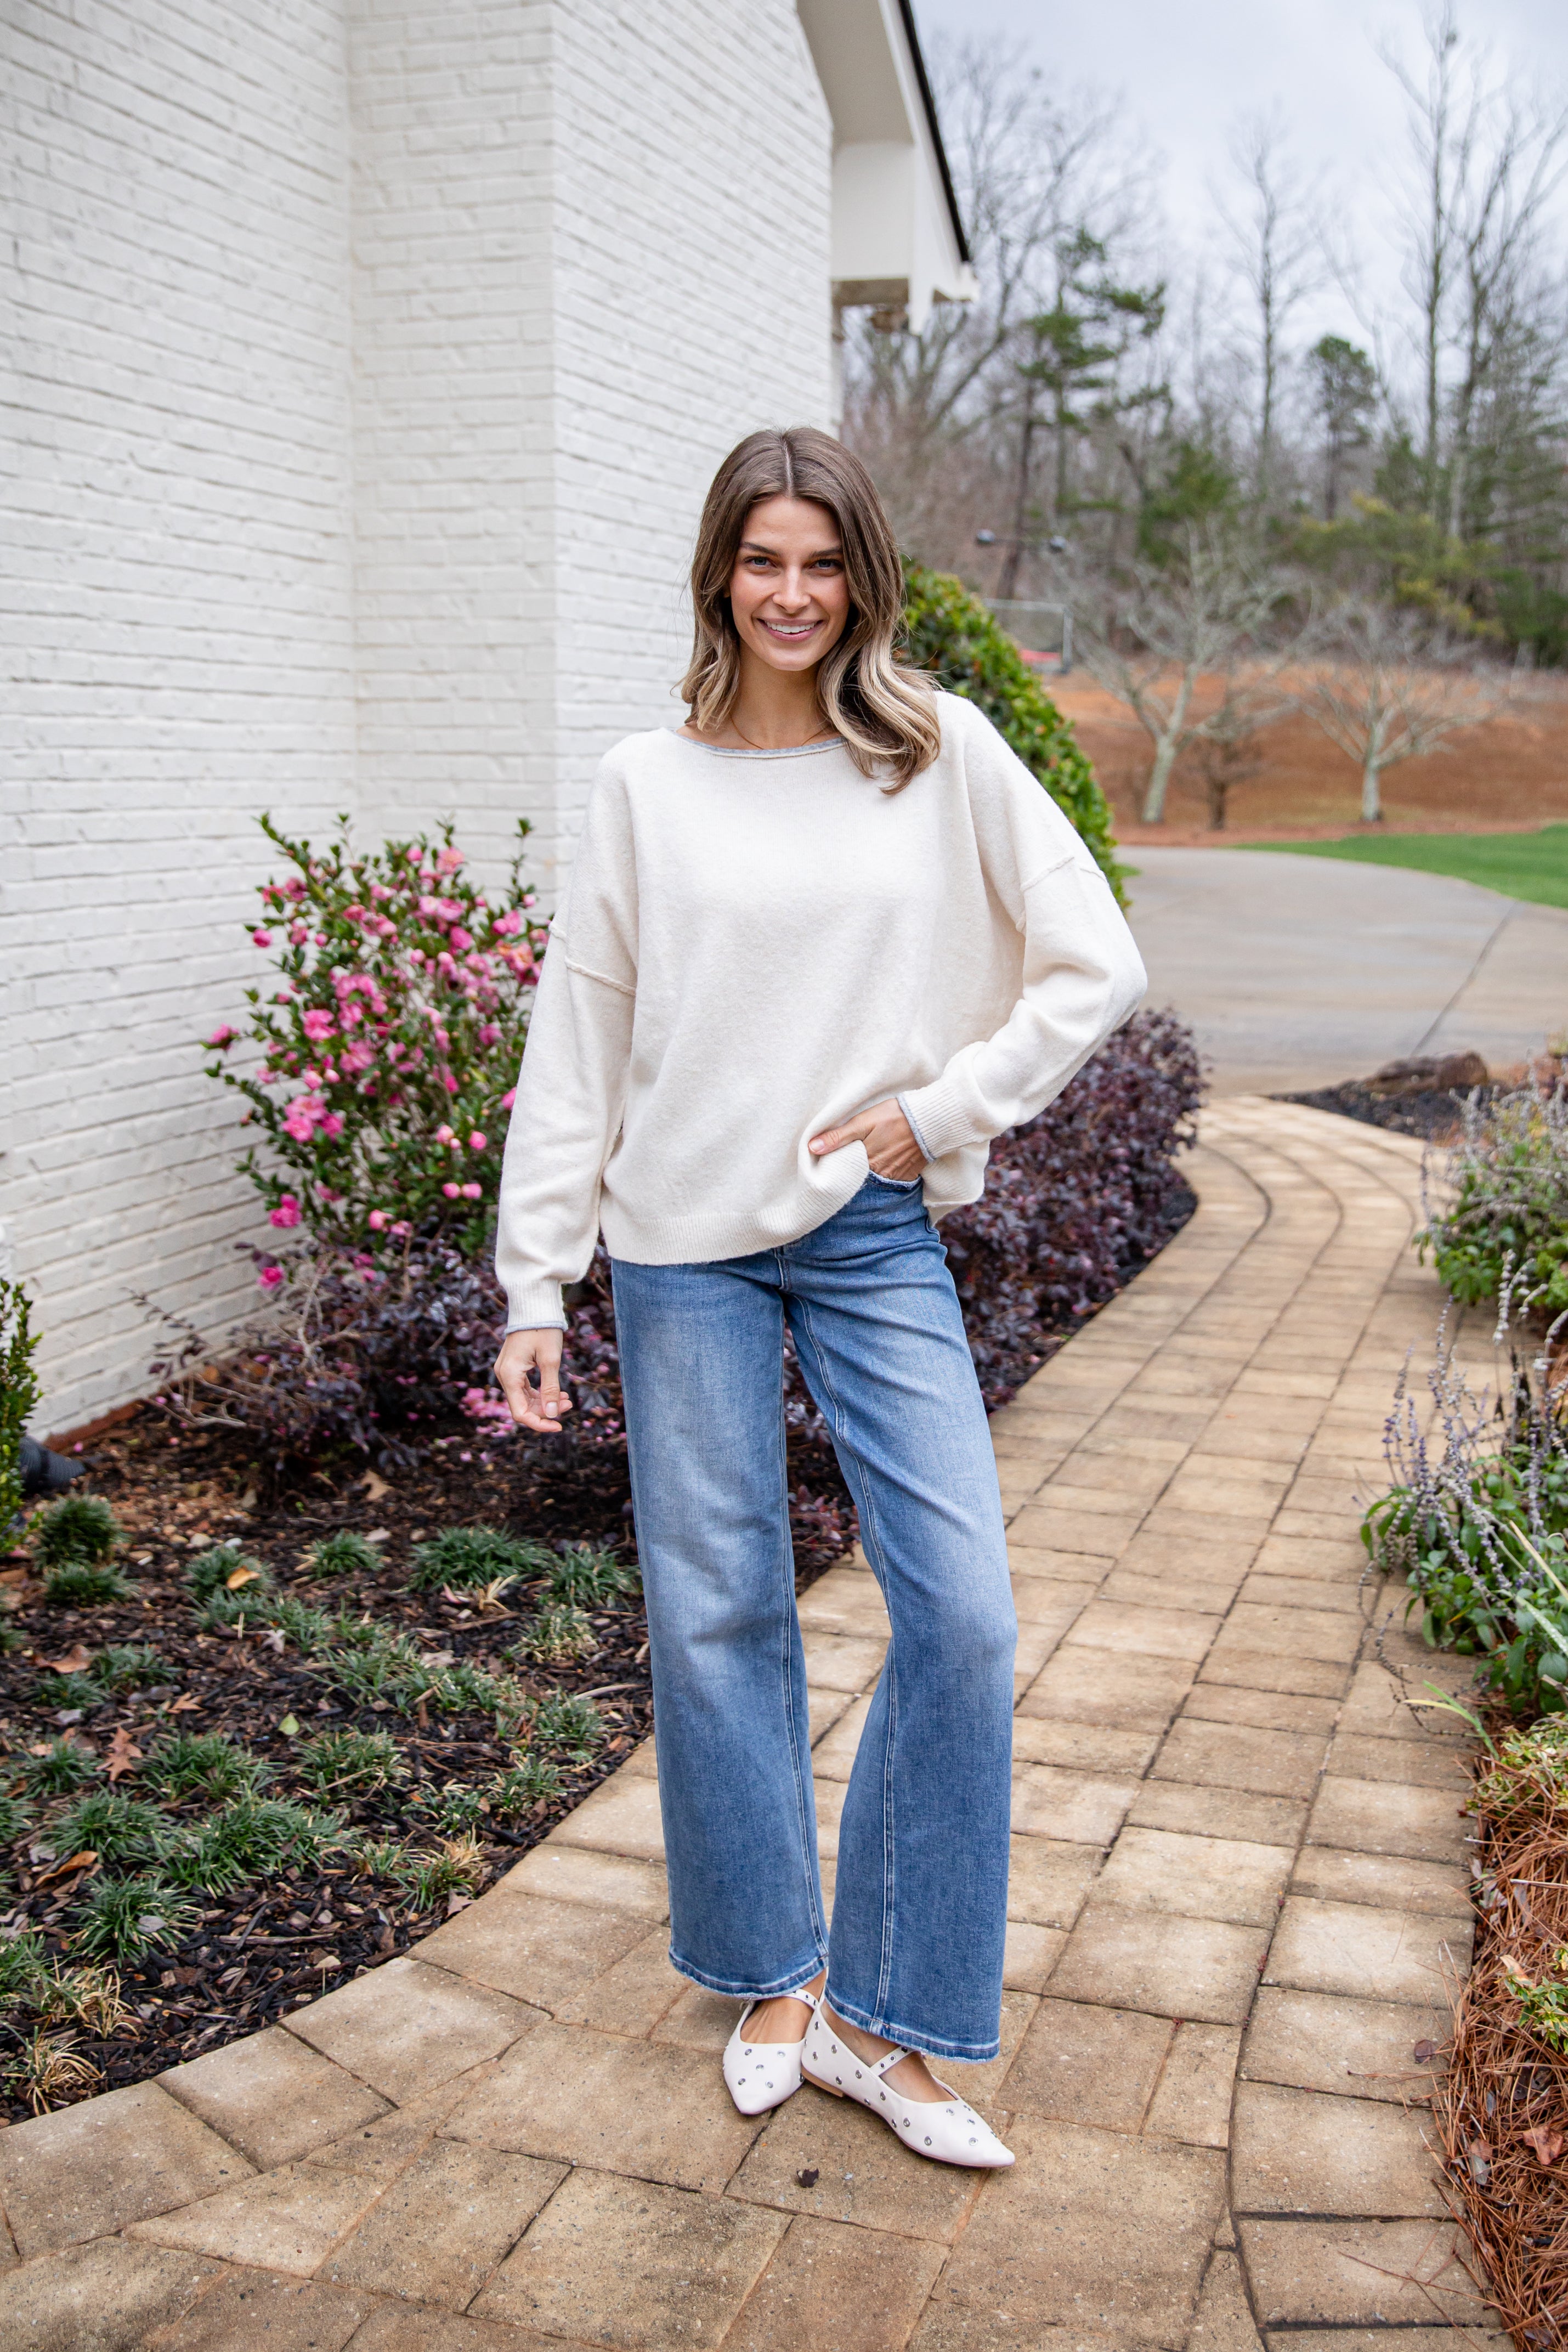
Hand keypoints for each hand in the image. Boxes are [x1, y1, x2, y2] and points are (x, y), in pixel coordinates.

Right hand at [494, 1329, 573, 1434]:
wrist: (534, 1307)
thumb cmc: (543, 1329)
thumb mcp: (551, 1360)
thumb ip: (551, 1389)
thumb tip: (553, 1414)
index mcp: (509, 1375)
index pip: (520, 1412)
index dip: (539, 1423)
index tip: (559, 1426)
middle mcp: (503, 1375)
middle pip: (522, 1406)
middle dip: (546, 1411)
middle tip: (569, 1404)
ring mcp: (507, 1371)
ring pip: (524, 1399)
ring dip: (544, 1403)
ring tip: (567, 1399)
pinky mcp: (513, 1368)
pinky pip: (524, 1389)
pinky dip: (540, 1393)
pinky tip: (558, 1393)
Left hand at [809, 1098, 923, 1180]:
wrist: (930, 1119)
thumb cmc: (895, 1116)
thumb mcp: (863, 1122)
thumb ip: (838, 1137)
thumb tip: (812, 1148)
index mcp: (866, 1162)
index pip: (844, 1175)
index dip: (836, 1171)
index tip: (828, 1168)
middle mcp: (881, 1175)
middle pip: (859, 1181)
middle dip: (850, 1177)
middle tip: (843, 1169)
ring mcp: (896, 1177)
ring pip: (875, 1183)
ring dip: (867, 1178)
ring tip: (861, 1168)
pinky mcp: (908, 1175)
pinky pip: (891, 1182)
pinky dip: (884, 1177)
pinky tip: (881, 1167)